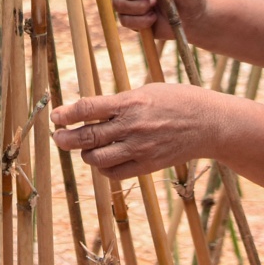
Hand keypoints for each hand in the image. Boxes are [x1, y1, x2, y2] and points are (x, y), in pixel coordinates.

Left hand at [50, 83, 231, 179]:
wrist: (208, 123)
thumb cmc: (176, 101)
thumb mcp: (146, 91)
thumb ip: (119, 102)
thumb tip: (89, 111)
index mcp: (131, 102)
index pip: (89, 108)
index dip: (67, 114)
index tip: (55, 117)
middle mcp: (132, 126)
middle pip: (88, 137)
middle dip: (66, 139)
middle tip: (57, 138)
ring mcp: (140, 148)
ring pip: (97, 158)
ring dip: (85, 154)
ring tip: (84, 148)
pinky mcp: (148, 165)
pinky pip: (115, 173)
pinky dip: (103, 167)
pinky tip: (104, 159)